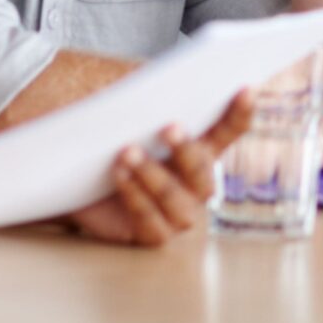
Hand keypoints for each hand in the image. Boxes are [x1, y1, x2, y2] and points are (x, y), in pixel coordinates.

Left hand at [65, 92, 254, 247]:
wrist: (76, 186)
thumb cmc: (107, 143)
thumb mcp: (124, 116)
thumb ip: (142, 103)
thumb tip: (146, 88)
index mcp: (199, 149)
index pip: (229, 131)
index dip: (241, 112)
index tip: (246, 89)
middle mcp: (195, 184)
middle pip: (204, 171)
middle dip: (187, 151)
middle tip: (168, 128)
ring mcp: (177, 213)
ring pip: (179, 201)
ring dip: (154, 175)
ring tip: (128, 152)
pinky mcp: (153, 234)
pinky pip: (152, 222)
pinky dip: (136, 196)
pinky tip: (120, 175)